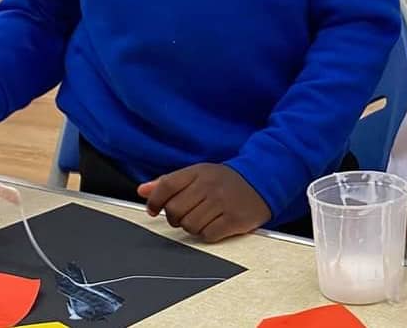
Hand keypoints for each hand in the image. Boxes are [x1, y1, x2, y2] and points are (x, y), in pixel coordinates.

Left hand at [138, 163, 270, 241]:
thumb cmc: (227, 181)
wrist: (263, 181)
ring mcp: (222, 202)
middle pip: (175, 210)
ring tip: (205, 218)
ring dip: (193, 226)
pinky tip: (216, 224)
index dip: (155, 201)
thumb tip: (143, 190)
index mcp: (199, 172)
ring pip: (190, 225)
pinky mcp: (233, 219)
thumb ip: (170, 182)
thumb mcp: (199, 174)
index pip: (166, 186)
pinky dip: (208, 234)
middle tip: (187, 213)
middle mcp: (210, 185)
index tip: (154, 209)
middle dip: (177, 217)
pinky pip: (207, 235)